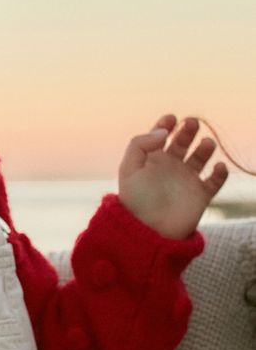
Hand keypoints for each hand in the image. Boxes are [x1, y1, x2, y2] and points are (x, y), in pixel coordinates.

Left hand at [118, 115, 227, 239]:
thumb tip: (164, 132)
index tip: (171, 118)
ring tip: (206, 143)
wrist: (148, 231)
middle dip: (187, 131)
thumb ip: (140, 145)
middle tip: (191, 123)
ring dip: (205, 148)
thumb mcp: (129, 169)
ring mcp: (186, 180)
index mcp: (151, 160)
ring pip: (200, 157)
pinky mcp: (200, 195)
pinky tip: (217, 167)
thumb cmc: (135, 201)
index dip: (165, 124)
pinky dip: (220, 173)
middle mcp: (170, 168)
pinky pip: (215, 181)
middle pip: (182, 142)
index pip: (160, 136)